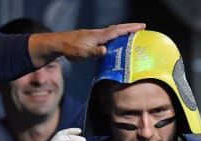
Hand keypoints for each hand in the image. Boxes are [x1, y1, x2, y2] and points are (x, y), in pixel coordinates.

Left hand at [28, 23, 145, 66]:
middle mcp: (99, 33)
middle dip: (130, 27)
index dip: (130, 29)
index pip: (118, 31)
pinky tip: (117, 39)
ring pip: (113, 30)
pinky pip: (108, 35)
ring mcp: (96, 35)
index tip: (141, 26)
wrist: (59, 43)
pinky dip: (116, 34)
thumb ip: (94, 52)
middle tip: (142, 27)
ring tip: (133, 32)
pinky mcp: (93, 38)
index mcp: (99, 36)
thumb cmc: (70, 49)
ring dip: (124, 30)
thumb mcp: (82, 53)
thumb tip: (105, 50)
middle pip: (118, 28)